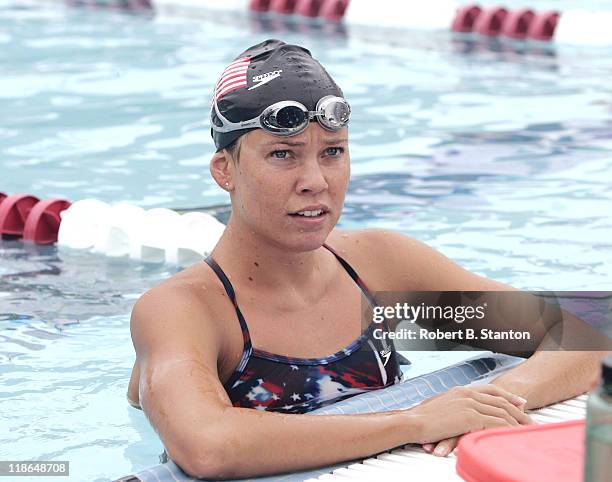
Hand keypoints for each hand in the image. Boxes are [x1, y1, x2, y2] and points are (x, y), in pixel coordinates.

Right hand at [408, 384, 531, 452]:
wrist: (412, 422)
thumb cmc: (421, 418)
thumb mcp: (440, 408)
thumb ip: (454, 407)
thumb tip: (460, 414)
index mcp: (460, 391)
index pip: (490, 390)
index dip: (507, 395)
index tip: (519, 401)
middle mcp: (466, 394)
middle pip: (499, 400)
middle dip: (518, 409)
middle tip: (530, 418)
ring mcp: (468, 404)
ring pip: (500, 411)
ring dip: (516, 420)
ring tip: (527, 430)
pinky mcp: (469, 416)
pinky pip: (494, 422)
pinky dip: (506, 428)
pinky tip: (513, 434)